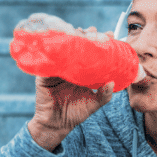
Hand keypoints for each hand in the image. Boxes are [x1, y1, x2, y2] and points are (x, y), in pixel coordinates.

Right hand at [26, 26, 117, 150]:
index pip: (91, 52)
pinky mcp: (44, 73)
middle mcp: (69, 66)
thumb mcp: (93, 104)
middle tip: (95, 31)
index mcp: (81, 71)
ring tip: (82, 32)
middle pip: (77, 45)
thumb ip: (104, 95)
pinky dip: (55, 51)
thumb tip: (112, 83)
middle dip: (86, 35)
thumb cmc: (75, 114)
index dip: (99, 41)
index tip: (109, 35)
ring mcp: (57, 68)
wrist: (56, 124)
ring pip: (64, 49)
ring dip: (72, 38)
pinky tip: (62, 44)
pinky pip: (49, 60)